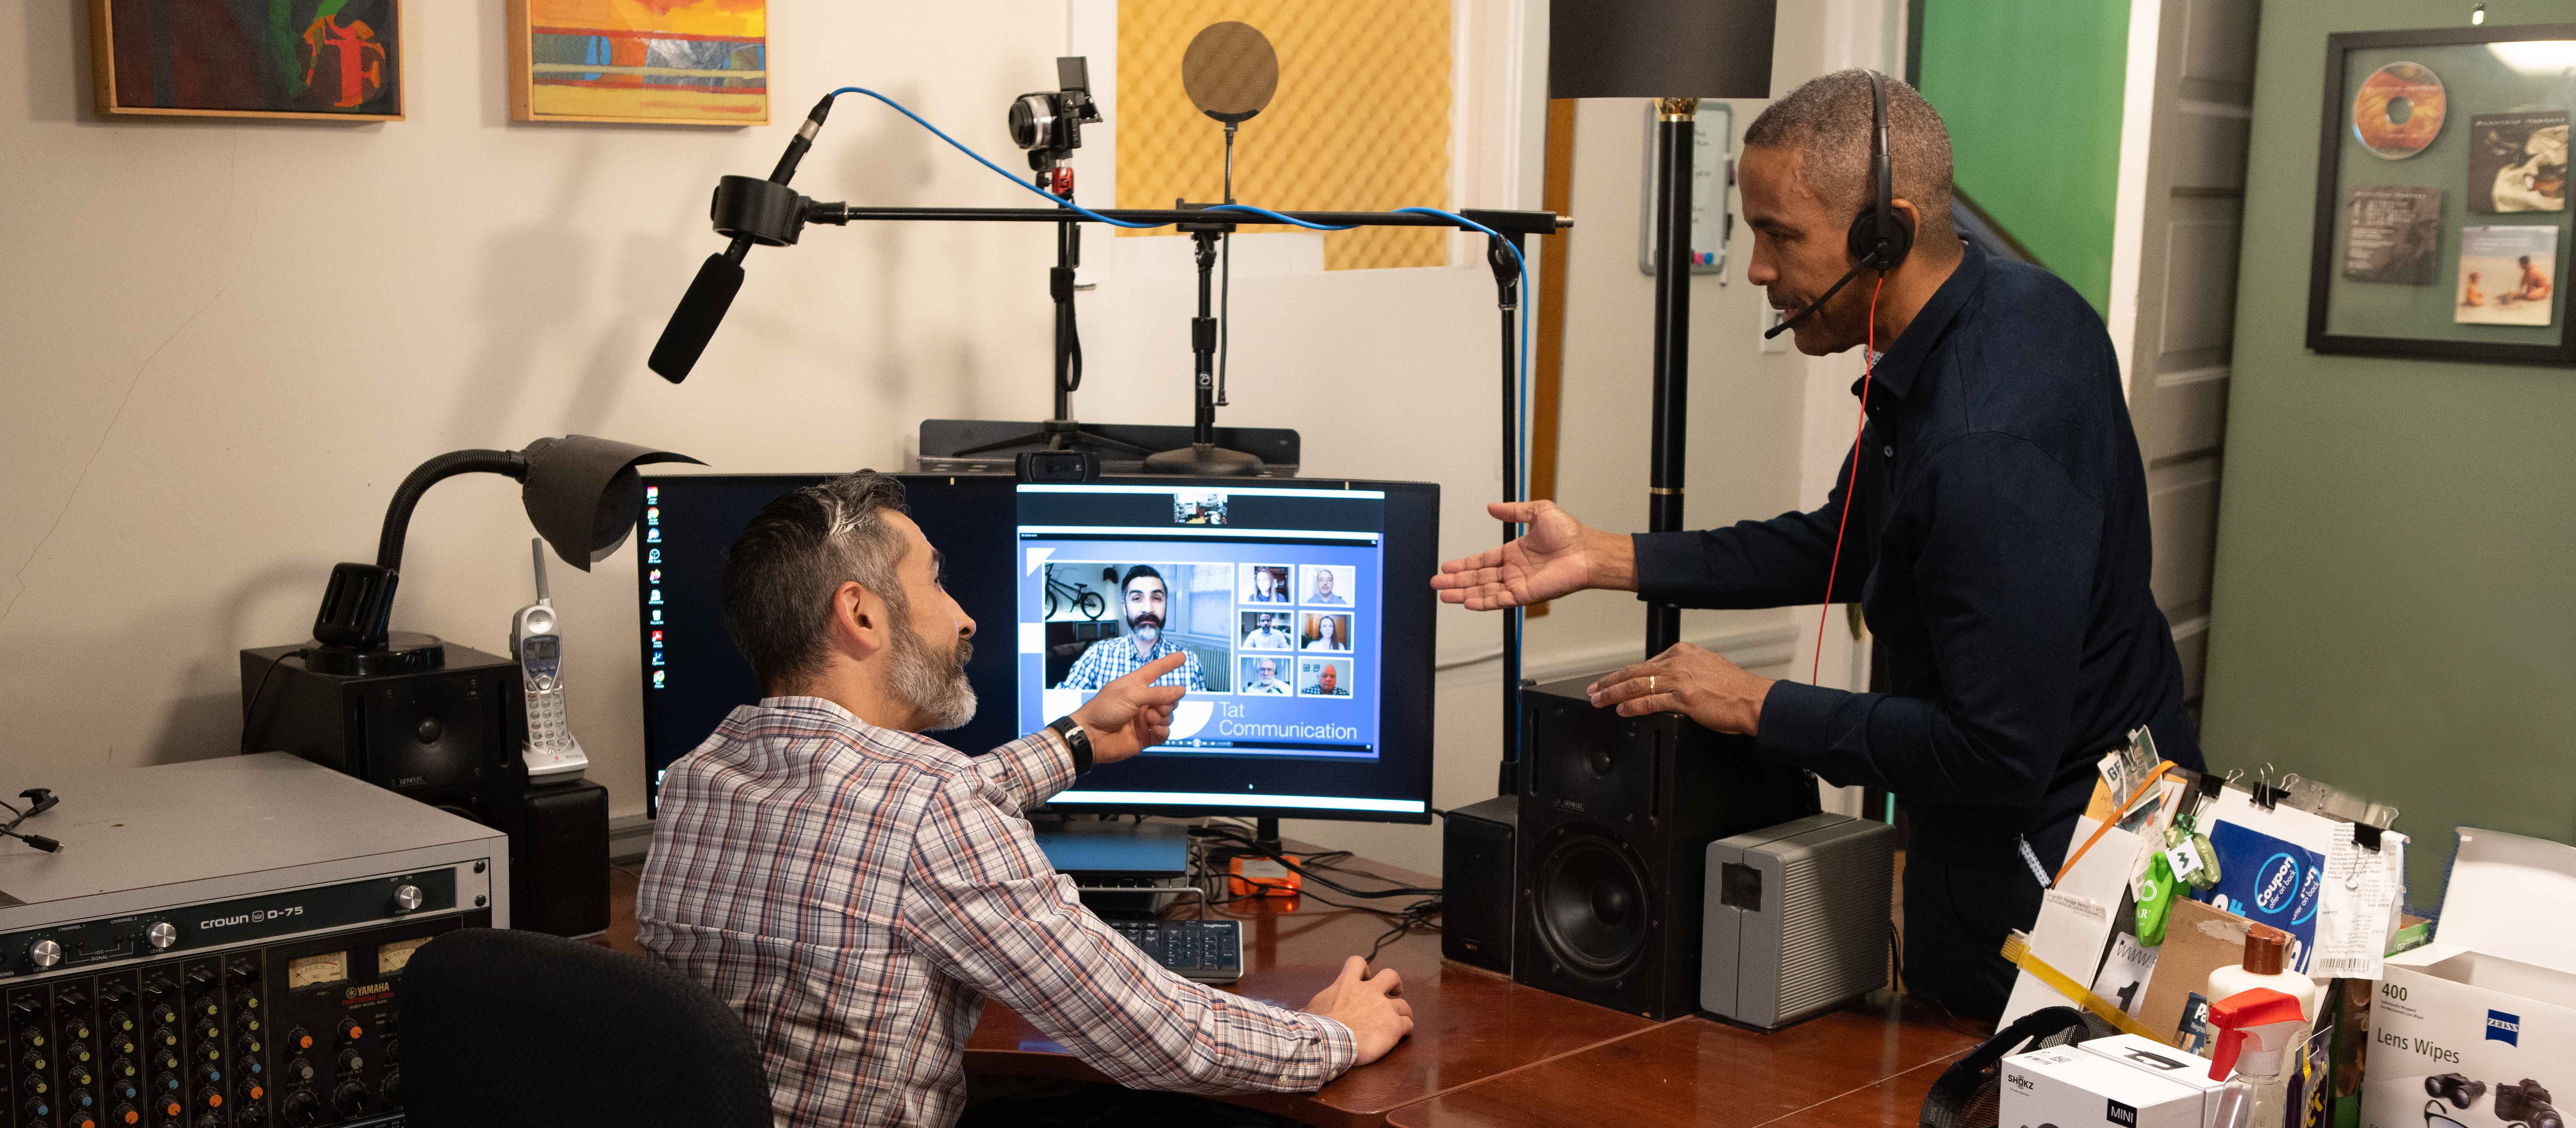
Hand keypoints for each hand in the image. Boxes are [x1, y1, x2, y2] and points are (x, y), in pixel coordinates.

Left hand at [1069, 653, 1186, 764]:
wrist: (1091, 736)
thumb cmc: (1104, 709)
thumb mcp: (1131, 695)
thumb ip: (1158, 693)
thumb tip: (1181, 690)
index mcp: (1136, 685)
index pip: (1156, 671)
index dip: (1169, 663)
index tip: (1182, 657)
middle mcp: (1142, 702)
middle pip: (1168, 698)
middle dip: (1169, 701)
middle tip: (1158, 707)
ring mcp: (1144, 720)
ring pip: (1168, 716)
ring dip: (1163, 717)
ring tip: (1149, 720)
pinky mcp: (1145, 737)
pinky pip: (1163, 733)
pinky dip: (1162, 731)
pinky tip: (1154, 730)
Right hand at [1304, 956, 1412, 1066]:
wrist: (1329, 1042)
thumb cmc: (1316, 1026)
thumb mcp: (1310, 1010)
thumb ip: (1312, 1008)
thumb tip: (1301, 1013)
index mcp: (1347, 984)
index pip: (1357, 963)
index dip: (1364, 969)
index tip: (1365, 977)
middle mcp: (1369, 992)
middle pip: (1391, 976)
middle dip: (1394, 984)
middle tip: (1394, 992)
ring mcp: (1384, 1008)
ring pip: (1404, 1005)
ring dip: (1403, 1012)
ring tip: (1401, 1020)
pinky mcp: (1394, 1026)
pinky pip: (1408, 1024)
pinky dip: (1406, 1029)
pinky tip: (1402, 1036)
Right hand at [1430, 501, 1631, 609]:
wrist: (1587, 551)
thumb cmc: (1570, 533)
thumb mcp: (1538, 511)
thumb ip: (1513, 511)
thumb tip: (1492, 507)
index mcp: (1514, 552)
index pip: (1483, 561)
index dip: (1464, 563)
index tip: (1447, 565)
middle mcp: (1514, 570)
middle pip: (1477, 578)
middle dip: (1455, 580)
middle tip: (1436, 582)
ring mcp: (1518, 583)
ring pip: (1484, 590)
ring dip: (1463, 592)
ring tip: (1444, 594)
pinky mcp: (1525, 594)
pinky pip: (1499, 600)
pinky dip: (1483, 602)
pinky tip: (1467, 602)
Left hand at [1586, 643, 1771, 735]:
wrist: (1752, 699)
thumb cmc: (1732, 688)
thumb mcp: (1705, 667)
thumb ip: (1682, 670)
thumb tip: (1661, 679)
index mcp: (1683, 652)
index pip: (1645, 663)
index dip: (1623, 674)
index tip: (1610, 681)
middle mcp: (1678, 662)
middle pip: (1635, 672)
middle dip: (1610, 682)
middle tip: (1593, 689)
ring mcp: (1680, 679)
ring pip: (1637, 685)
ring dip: (1613, 693)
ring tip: (1599, 700)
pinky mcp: (1684, 698)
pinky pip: (1650, 701)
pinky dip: (1632, 705)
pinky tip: (1621, 709)